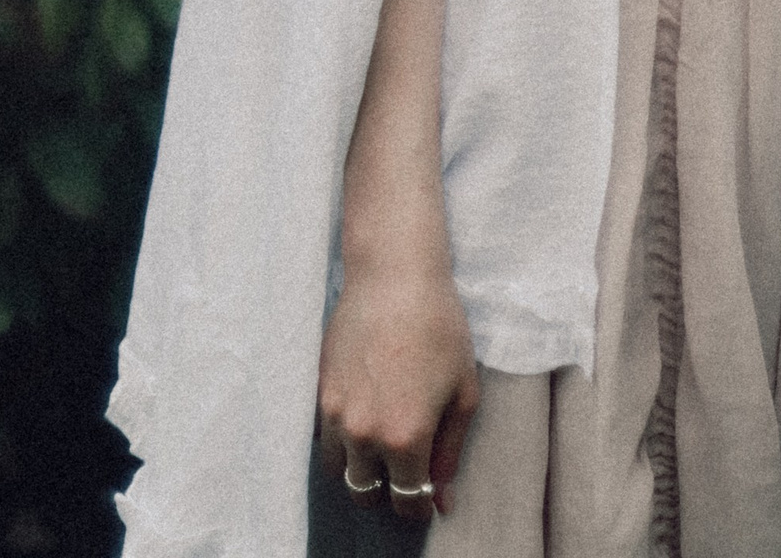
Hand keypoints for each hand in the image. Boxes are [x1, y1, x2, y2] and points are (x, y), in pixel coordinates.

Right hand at [317, 256, 479, 522]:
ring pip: (338, 469)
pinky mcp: (318, 389)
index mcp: (405, 439)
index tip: (424, 494)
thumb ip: (450, 452)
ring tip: (378, 438)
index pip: (405, 502)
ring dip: (357, 465)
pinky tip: (360, 410)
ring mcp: (335, 412)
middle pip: (365, 494)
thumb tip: (440, 498)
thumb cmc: (439, 327)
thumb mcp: (462, 392)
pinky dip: (339, 437)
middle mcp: (364, 434)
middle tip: (403, 465)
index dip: (418, 504)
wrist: (394, 275)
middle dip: (385, 488)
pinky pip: (323, 435)